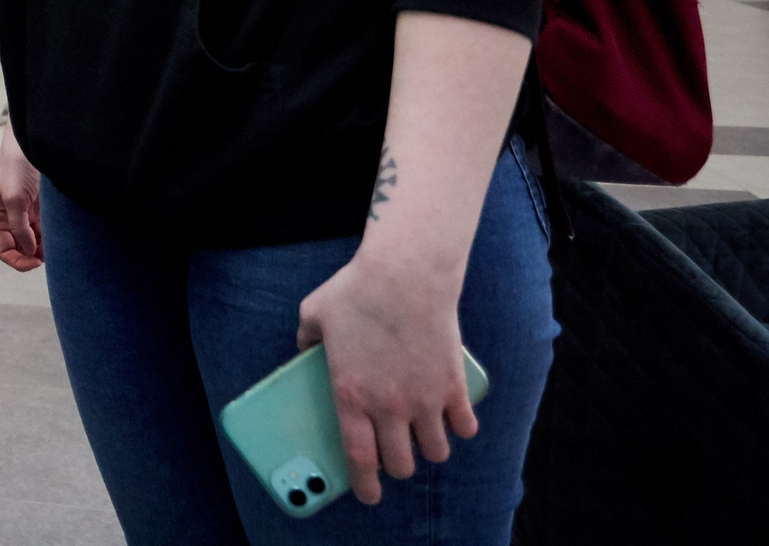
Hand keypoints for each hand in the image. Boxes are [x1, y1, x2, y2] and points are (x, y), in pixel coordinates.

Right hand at [0, 125, 44, 270]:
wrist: (31, 145)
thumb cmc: (16, 168)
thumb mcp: (15, 199)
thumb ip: (20, 227)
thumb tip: (29, 250)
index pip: (4, 249)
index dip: (17, 260)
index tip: (35, 262)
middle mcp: (12, 218)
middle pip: (20, 248)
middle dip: (33, 256)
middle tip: (49, 256)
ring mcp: (27, 213)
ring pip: (35, 240)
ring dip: (44, 247)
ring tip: (57, 247)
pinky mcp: (41, 207)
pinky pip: (46, 229)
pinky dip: (52, 236)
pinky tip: (60, 236)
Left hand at [295, 253, 475, 504]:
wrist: (406, 273)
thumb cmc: (356, 290)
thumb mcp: (314, 313)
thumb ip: (305, 339)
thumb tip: (304, 350)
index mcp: (351, 396)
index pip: (360, 459)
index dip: (365, 485)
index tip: (368, 495)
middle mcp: (389, 406)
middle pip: (401, 464)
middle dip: (398, 466)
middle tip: (395, 454)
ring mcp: (425, 399)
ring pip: (436, 452)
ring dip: (429, 449)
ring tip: (422, 435)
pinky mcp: (454, 386)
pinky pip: (465, 426)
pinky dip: (460, 427)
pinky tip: (452, 417)